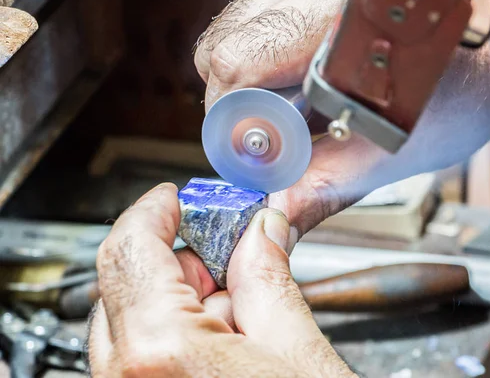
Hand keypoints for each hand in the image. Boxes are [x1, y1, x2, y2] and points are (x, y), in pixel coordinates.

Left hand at [87, 183, 355, 377]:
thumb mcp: (297, 350)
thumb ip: (268, 277)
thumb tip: (262, 230)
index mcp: (163, 352)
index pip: (131, 247)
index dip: (155, 210)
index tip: (175, 197)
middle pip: (126, 282)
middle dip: (178, 258)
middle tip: (227, 250)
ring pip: (130, 320)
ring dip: (177, 298)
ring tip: (237, 308)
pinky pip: (137, 357)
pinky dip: (172, 334)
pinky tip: (222, 342)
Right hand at [195, 0, 489, 239]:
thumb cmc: (461, 96)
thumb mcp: (387, 152)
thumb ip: (323, 187)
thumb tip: (276, 216)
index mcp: (332, 28)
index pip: (235, 67)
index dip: (231, 121)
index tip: (250, 156)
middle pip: (222, 47)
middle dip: (233, 103)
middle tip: (268, 138)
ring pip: (234, 31)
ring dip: (247, 82)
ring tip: (291, 111)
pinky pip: (260, 20)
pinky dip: (265, 60)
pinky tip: (302, 85)